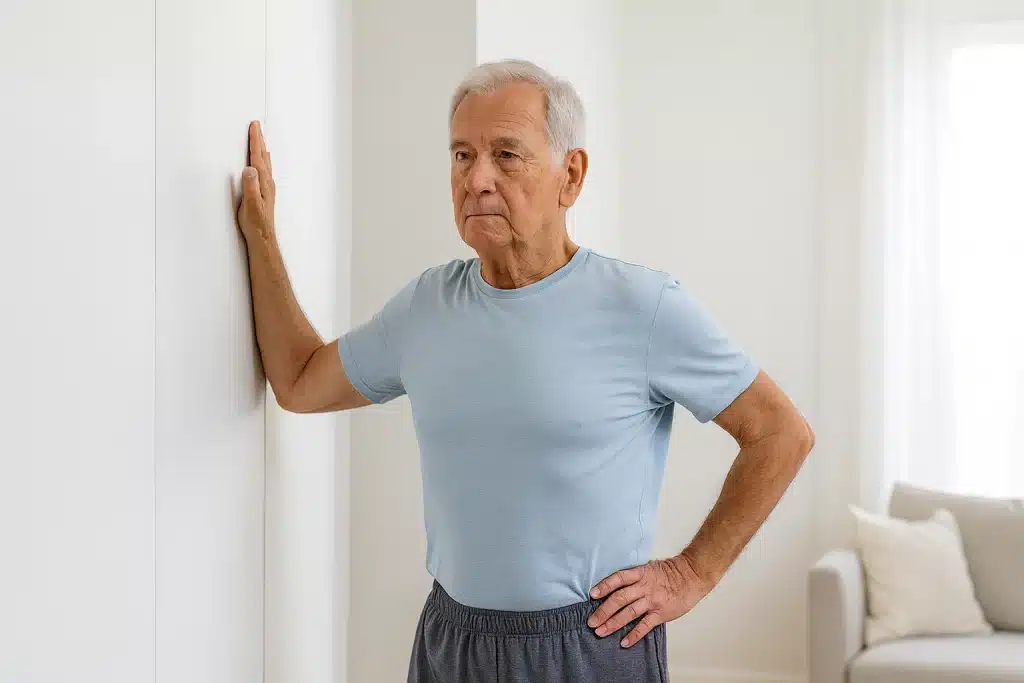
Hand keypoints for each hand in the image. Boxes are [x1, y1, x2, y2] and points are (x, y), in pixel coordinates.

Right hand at [237, 120, 275, 240]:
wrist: (263, 238)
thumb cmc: (255, 223)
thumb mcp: (250, 204)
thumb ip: (250, 186)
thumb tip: (249, 168)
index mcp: (263, 182)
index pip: (258, 157)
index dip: (255, 141)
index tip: (254, 126)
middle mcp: (267, 182)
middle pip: (263, 156)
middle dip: (259, 140)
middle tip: (256, 125)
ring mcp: (267, 188)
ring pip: (265, 163)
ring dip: (262, 149)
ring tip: (260, 139)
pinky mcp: (264, 193)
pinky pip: (264, 171)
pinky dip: (262, 161)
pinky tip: (262, 163)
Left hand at [586, 554, 712, 647]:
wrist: (692, 576)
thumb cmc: (670, 572)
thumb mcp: (649, 568)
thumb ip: (634, 576)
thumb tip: (616, 585)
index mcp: (640, 573)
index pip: (618, 578)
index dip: (604, 586)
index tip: (592, 595)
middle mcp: (644, 587)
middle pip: (620, 598)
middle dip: (603, 611)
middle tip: (591, 622)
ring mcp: (652, 601)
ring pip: (629, 613)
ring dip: (613, 623)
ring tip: (601, 632)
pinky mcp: (661, 613)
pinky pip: (645, 625)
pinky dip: (634, 634)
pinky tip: (624, 642)